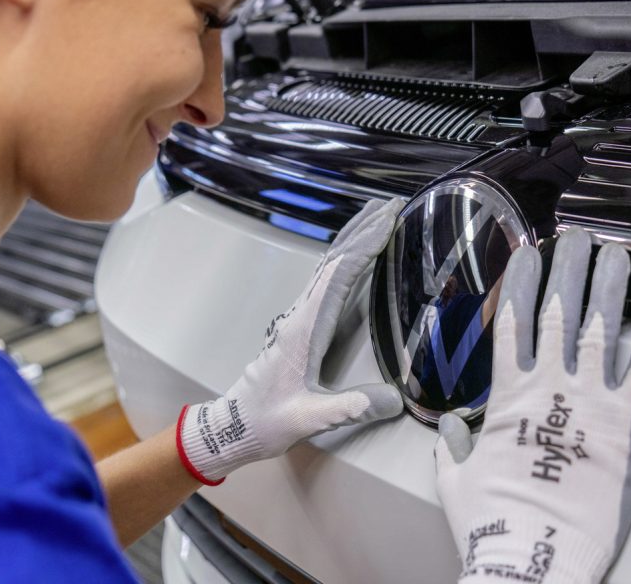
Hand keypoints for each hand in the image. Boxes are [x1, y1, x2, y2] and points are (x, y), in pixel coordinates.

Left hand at [177, 198, 405, 483]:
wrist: (234, 427)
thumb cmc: (266, 421)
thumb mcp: (308, 419)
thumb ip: (349, 409)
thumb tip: (395, 400)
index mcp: (303, 329)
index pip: (338, 275)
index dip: (365, 246)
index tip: (389, 221)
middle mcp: (300, 315)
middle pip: (333, 260)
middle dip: (363, 229)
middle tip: (393, 204)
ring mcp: (299, 318)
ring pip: (328, 266)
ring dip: (354, 239)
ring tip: (379, 217)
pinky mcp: (302, 326)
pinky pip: (326, 282)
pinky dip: (345, 260)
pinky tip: (357, 257)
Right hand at [435, 229, 630, 582]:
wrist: (537, 558)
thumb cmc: (494, 523)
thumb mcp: (458, 480)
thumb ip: (453, 447)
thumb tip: (447, 429)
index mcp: (510, 395)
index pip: (513, 321)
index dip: (521, 281)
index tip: (527, 251)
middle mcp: (552, 387)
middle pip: (560, 311)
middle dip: (568, 267)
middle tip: (577, 236)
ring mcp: (593, 403)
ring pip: (603, 329)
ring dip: (609, 288)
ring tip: (616, 256)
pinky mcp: (630, 429)